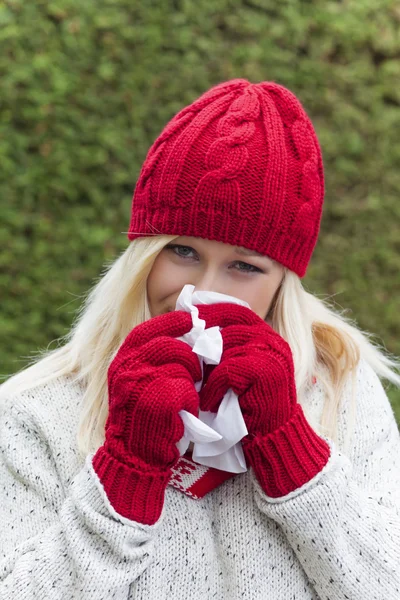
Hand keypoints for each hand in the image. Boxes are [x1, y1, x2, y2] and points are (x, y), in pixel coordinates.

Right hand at [93, 310, 201, 523]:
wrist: (134, 457)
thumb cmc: (144, 416)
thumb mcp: (140, 381)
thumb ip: (155, 358)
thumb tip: (189, 332)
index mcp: (122, 360)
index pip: (147, 330)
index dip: (171, 322)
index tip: (192, 319)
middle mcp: (126, 368)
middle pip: (170, 345)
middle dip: (191, 357)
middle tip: (199, 371)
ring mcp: (139, 384)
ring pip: (181, 366)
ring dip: (193, 380)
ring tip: (189, 395)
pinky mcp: (155, 402)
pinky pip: (186, 389)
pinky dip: (192, 400)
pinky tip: (186, 412)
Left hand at [196, 303, 329, 497]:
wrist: (273, 438)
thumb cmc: (247, 405)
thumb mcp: (234, 370)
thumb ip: (222, 349)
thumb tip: (189, 327)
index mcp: (266, 335)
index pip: (237, 310)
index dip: (211, 311)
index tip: (187, 318)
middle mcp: (273, 340)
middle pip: (230, 324)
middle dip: (204, 338)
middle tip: (184, 354)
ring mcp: (273, 354)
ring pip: (227, 346)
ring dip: (207, 369)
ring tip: (199, 388)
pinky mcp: (267, 371)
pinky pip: (229, 368)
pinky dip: (214, 386)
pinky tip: (210, 403)